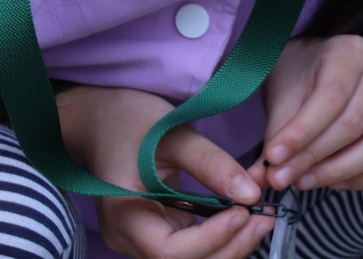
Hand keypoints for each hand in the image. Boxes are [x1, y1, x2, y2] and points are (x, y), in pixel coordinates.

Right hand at [57, 84, 275, 258]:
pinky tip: (241, 219)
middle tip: (263, 219)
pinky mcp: (153, 234)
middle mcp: (127, 237)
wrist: (99, 118)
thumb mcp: (172, 133)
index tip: (243, 212)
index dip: (211, 239)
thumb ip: (211, 164)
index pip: (170, 251)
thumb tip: (251, 194)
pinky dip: (217, 240)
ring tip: (259, 219)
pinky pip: (189, 250)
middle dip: (228, 248)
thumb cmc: (129, 119)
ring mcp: (138, 240)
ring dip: (227, 247)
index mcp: (123, 214)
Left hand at [251, 35, 362, 192]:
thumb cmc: (301, 79)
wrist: (319, 72)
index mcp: (351, 50)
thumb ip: (279, 135)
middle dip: (315, 157)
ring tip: (306, 181)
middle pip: (355, 123)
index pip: (330, 97)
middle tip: (284, 176)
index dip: (302, 132)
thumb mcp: (283, 96)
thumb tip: (268, 176)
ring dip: (340, 172)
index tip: (274, 157)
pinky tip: (334, 182)